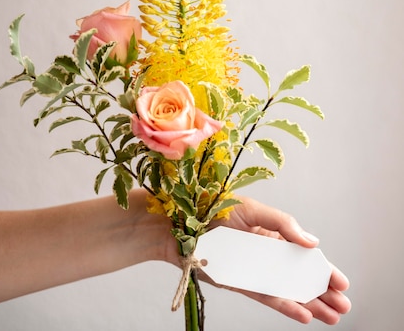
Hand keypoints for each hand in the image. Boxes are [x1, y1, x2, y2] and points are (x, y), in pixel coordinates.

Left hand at [211, 196, 350, 324]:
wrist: (182, 224)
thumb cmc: (215, 209)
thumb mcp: (254, 209)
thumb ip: (284, 224)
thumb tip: (312, 241)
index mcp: (273, 234)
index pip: (304, 254)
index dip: (323, 268)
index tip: (342, 282)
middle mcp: (267, 254)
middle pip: (301, 276)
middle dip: (323, 291)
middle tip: (344, 306)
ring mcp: (256, 270)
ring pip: (289, 291)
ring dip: (310, 304)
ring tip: (332, 317)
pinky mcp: (241, 283)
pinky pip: (268, 297)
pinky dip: (286, 307)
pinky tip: (304, 315)